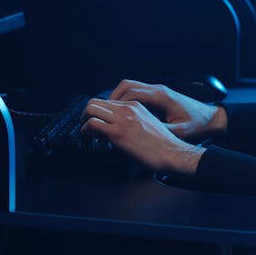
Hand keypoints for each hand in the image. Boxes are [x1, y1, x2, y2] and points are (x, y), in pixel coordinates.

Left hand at [81, 98, 204, 173]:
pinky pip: (92, 124)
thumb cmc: (164, 145)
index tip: (97, 122)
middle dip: (86, 114)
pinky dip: (85, 131)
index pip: (108, 101)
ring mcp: (122, 119)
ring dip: (83, 120)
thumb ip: (134, 122)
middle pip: (96, 101)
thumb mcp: (149, 125)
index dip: (99, 112)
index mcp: (136, 106)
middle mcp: (128, 109)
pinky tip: (89, 139)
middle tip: (86, 126)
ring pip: (91, 108)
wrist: (172, 153)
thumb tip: (119, 129)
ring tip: (86, 133)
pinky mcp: (117, 132)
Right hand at [107, 79, 227, 140]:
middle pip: (127, 86)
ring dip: (118, 97)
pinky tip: (122, 112)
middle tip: (99, 112)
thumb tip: (140, 136)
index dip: (114, 103)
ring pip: (131, 87)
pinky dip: (127, 99)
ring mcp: (159, 91)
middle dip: (111, 98)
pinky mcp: (161, 96)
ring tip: (108, 112)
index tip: (103, 113)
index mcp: (161, 97)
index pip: (130, 93)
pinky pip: (138, 92)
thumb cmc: (198, 125)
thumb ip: (159, 132)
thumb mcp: (178, 132)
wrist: (212, 119)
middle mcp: (159, 90)